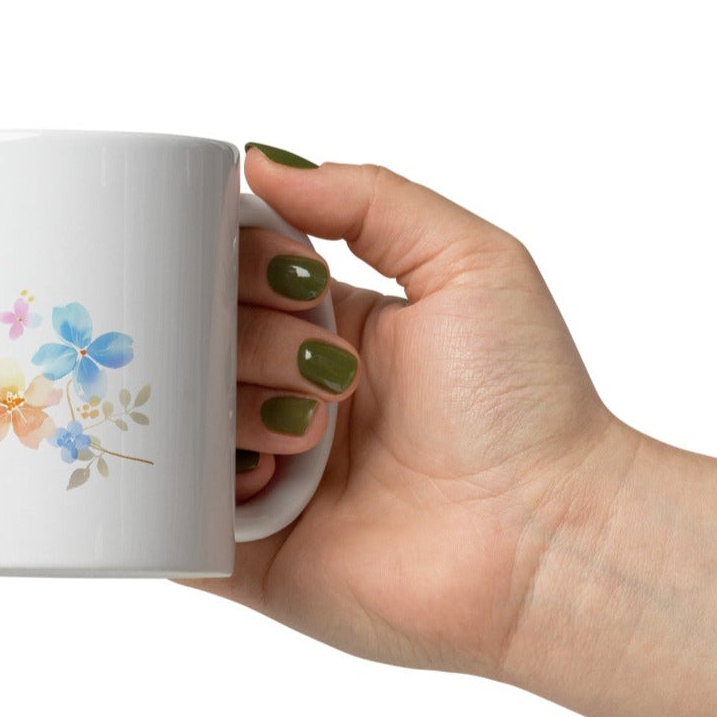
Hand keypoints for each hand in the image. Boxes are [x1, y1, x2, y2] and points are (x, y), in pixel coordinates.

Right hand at [207, 147, 626, 676]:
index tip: (294, 281)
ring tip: (306, 438)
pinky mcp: (245, 554)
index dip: (240, 265)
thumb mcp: (470, 263)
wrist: (551, 543)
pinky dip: (183, 489)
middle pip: (198, 342)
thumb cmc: (527, 407)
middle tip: (326, 372)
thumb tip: (259, 161)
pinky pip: (165, 514)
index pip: (233, 276)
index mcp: (328, 331)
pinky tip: (258, 481)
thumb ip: (369, 198)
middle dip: (247, 341)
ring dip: (227, 413)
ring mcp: (262, 479)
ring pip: (175, 421)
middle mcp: (284, 400)